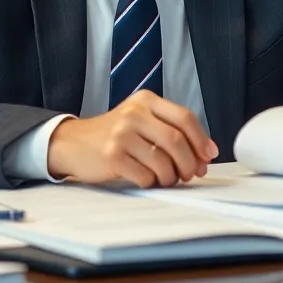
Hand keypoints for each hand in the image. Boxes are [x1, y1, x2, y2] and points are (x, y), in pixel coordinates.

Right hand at [47, 90, 217, 186]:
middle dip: (189, 162)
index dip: (201, 139)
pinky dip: (152, 182)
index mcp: (145, 100)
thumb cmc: (114, 134)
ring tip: (167, 178)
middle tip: (190, 173)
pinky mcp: (112, 156)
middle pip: (177, 140)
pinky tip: (147, 179)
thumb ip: (170, 129)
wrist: (73, 143)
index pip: (184, 118)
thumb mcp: (141, 120)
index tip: (209, 155)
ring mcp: (121, 134)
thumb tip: (204, 154)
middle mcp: (134, 113)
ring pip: (163, 161)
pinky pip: (145, 175)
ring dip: (171, 176)